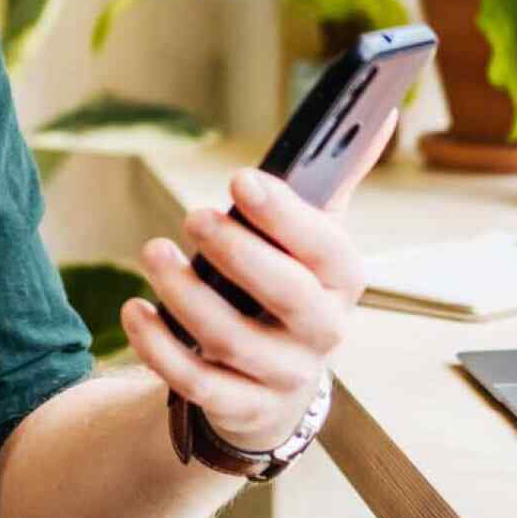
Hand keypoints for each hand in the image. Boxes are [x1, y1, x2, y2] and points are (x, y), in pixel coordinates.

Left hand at [120, 112, 390, 450]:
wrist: (276, 382)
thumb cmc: (291, 287)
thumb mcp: (315, 239)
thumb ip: (337, 178)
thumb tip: (381, 110)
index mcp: (342, 280)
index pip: (326, 249)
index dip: (285, 215)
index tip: (241, 179)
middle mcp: (322, 331)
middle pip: (286, 295)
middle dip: (237, 253)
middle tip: (193, 217)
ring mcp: (283, 374)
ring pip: (233, 340)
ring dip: (187, 295)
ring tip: (153, 251)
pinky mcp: (242, 407)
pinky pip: (198, 384)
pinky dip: (160, 347)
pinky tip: (135, 311)